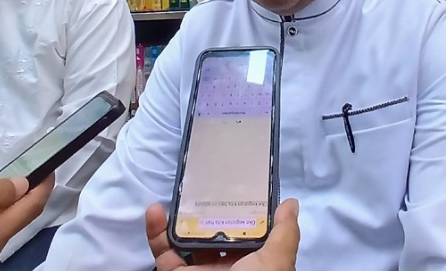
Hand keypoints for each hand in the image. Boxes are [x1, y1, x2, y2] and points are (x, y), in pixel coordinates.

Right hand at [147, 199, 299, 270]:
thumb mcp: (277, 260)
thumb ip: (285, 233)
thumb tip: (291, 203)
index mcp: (253, 262)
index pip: (247, 231)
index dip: (242, 209)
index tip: (237, 185)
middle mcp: (226, 265)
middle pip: (213, 232)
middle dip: (207, 209)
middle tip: (204, 184)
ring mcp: (199, 270)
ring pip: (185, 239)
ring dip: (178, 216)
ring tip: (179, 193)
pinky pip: (163, 253)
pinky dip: (156, 233)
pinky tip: (155, 211)